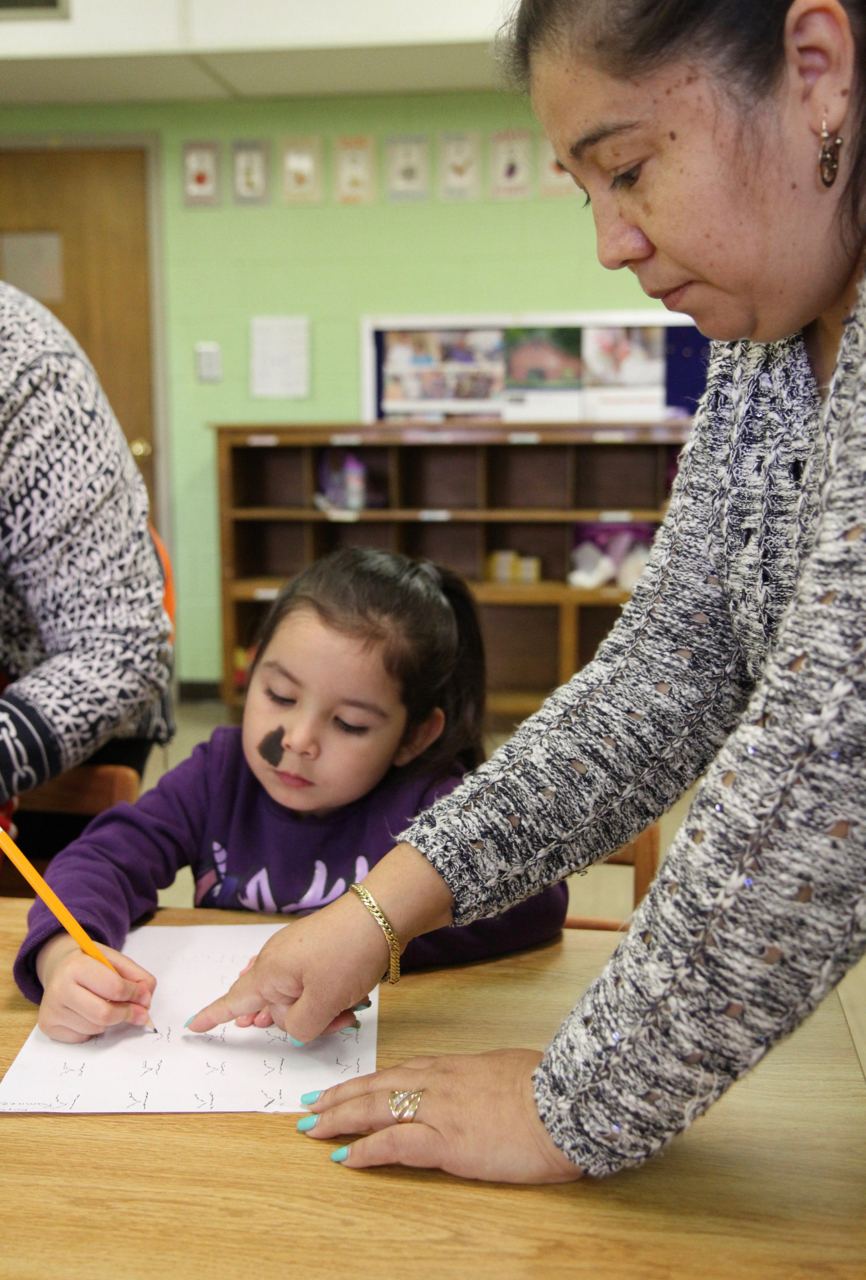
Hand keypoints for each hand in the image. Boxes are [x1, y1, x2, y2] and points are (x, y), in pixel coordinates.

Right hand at [35, 933, 155, 1043]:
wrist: (59, 967)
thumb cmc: (90, 964)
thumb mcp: (114, 960)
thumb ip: (136, 976)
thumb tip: (146, 1000)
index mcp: (77, 966)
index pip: (114, 987)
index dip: (135, 995)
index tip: (145, 998)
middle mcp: (59, 988)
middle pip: (104, 1014)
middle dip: (127, 1014)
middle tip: (140, 1013)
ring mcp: (51, 1009)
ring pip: (95, 1028)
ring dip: (110, 1021)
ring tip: (105, 1004)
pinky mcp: (47, 1026)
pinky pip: (82, 1037)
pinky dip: (94, 1029)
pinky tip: (88, 1013)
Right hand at [185, 890, 386, 1038]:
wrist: (381, 914)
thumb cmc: (348, 955)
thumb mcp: (323, 1003)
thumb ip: (300, 1027)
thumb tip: (294, 1025)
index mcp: (268, 973)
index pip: (234, 1001)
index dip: (213, 1016)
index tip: (191, 1026)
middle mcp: (275, 960)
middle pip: (272, 1006)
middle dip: (300, 1021)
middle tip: (336, 1016)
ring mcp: (296, 953)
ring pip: (296, 997)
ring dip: (321, 1009)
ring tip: (350, 1004)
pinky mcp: (316, 950)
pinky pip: (311, 983)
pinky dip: (328, 995)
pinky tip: (348, 994)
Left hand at [298, 1049, 581, 1183]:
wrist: (567, 1102)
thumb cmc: (550, 1087)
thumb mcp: (512, 1070)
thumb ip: (490, 1077)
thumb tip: (487, 1084)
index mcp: (456, 1066)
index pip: (401, 1071)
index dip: (369, 1081)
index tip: (348, 1087)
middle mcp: (440, 1082)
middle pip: (378, 1085)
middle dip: (341, 1096)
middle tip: (311, 1104)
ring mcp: (440, 1110)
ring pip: (376, 1108)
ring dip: (340, 1117)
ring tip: (313, 1125)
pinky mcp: (447, 1142)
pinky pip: (395, 1144)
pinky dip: (367, 1149)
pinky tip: (345, 1157)